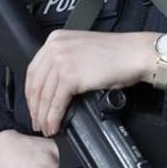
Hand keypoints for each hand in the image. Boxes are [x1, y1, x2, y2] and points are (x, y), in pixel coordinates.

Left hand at [24, 30, 158, 135]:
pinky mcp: (70, 76)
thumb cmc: (117, 54)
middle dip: (35, 107)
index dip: (31, 93)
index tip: (34, 106)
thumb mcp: (83, 50)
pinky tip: (55, 126)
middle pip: (35, 84)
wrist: (135, 54)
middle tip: (37, 122)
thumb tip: (54, 86)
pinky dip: (53, 118)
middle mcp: (55, 47)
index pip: (34, 70)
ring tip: (46, 128)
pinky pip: (56, 103)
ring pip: (44, 96)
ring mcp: (61, 61)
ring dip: (43, 116)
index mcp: (56, 39)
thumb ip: (66, 60)